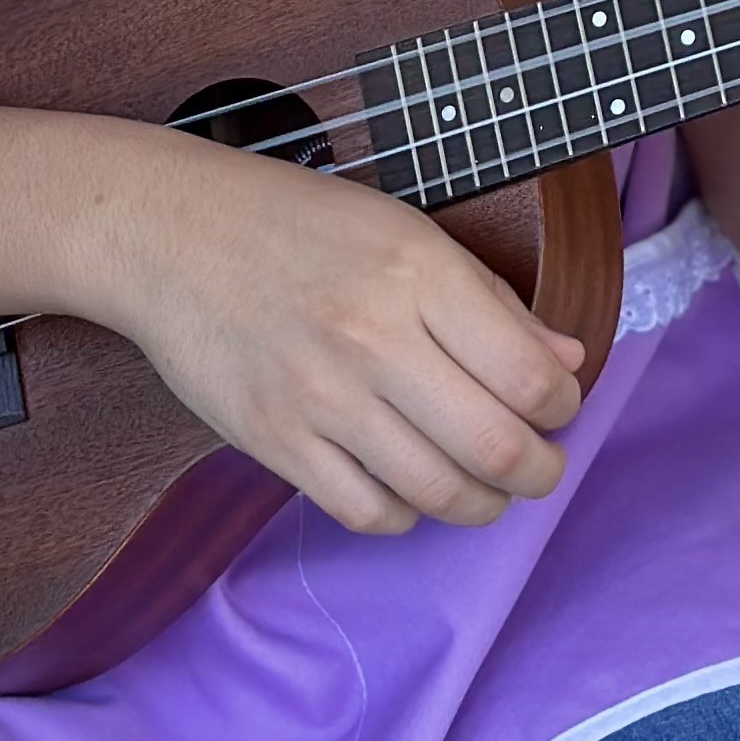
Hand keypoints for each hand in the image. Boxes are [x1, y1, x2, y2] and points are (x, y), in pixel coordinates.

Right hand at [107, 140, 587, 536]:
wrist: (174, 234)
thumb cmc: (297, 224)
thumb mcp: (407, 232)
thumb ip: (490, 301)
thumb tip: (565, 362)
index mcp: (419, 273)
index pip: (528, 375)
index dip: (563, 406)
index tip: (560, 407)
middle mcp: (374, 338)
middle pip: (493, 447)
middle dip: (539, 472)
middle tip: (541, 468)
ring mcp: (320, 397)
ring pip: (435, 491)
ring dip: (480, 505)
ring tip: (487, 490)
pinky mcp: (273, 441)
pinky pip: (363, 511)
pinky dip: (403, 516)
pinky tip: (410, 491)